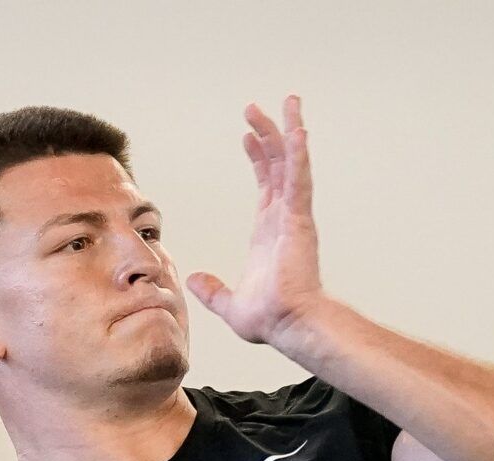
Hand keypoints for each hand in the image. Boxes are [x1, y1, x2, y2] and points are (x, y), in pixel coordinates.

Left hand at [187, 94, 325, 346]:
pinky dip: (299, 153)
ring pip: (291, 163)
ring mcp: (294, 216)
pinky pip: (299, 178)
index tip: (248, 136)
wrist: (288, 325)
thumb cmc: (271, 319)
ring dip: (287, 130)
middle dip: (269, 134)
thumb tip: (193, 280)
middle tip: (256, 108)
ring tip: (288, 101)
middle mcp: (284, 218)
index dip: (259, 158)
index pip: (266, 185)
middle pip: (278, 165)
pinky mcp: (299, 219)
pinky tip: (297, 128)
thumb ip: (213, 290)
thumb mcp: (230, 304)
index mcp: (269, 232)